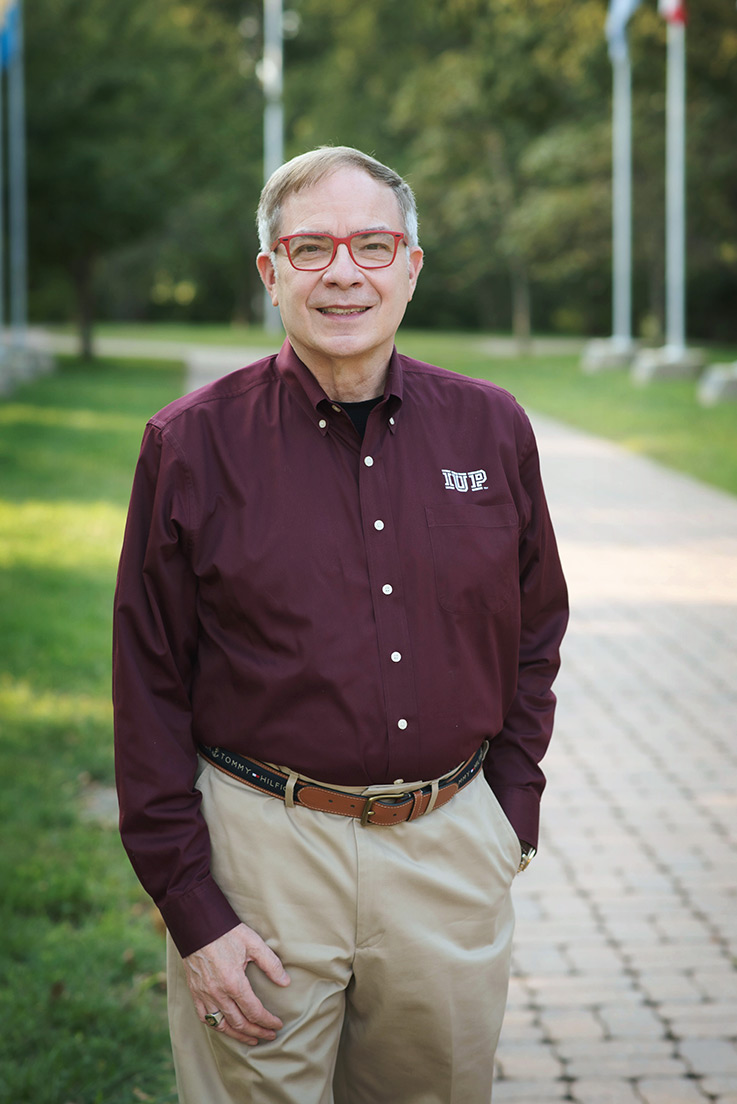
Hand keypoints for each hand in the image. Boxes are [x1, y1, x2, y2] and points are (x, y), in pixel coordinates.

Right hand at [183, 923, 290, 1045]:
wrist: (197, 924)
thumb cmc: (227, 932)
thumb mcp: (253, 943)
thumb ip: (271, 964)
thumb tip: (285, 982)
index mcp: (234, 982)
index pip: (254, 1011)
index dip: (268, 1021)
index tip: (277, 1025)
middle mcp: (218, 993)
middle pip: (239, 1022)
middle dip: (256, 1031)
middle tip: (269, 1036)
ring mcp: (204, 994)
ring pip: (222, 1025)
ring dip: (238, 1034)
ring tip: (251, 1038)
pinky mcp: (195, 992)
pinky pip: (205, 1017)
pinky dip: (217, 1026)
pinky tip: (226, 1027)